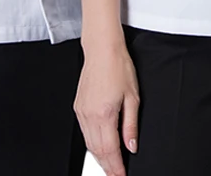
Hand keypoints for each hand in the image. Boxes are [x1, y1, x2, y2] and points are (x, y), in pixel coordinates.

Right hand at [74, 43, 139, 175]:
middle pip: (97, 151)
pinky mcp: (78, 106)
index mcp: (104, 114)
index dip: (116, 167)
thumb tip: (131, 146)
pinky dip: (92, 144)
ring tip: (110, 166)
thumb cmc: (118, 66)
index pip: (110, 150)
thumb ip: (131, 125)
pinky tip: (100, 146)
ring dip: (99, 158)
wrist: (102, 48)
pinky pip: (84, 132)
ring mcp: (81, 111)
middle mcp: (89, 115)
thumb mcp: (132, 97)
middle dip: (107, 167)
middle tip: (116, 175)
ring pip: (89, 144)